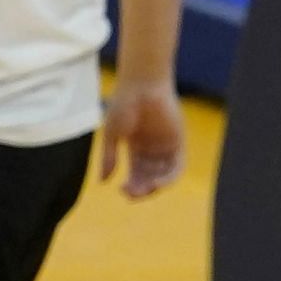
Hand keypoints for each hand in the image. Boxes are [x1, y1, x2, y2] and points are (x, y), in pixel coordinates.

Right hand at [99, 79, 183, 198]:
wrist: (141, 86)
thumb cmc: (123, 104)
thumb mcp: (112, 134)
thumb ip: (109, 157)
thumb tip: (102, 182)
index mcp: (136, 148)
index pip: (136, 175)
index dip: (131, 186)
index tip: (122, 191)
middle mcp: (153, 150)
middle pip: (150, 178)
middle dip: (141, 188)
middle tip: (131, 194)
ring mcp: (166, 147)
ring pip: (163, 175)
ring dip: (154, 186)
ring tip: (144, 190)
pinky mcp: (178, 143)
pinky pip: (176, 167)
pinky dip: (168, 177)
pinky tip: (157, 183)